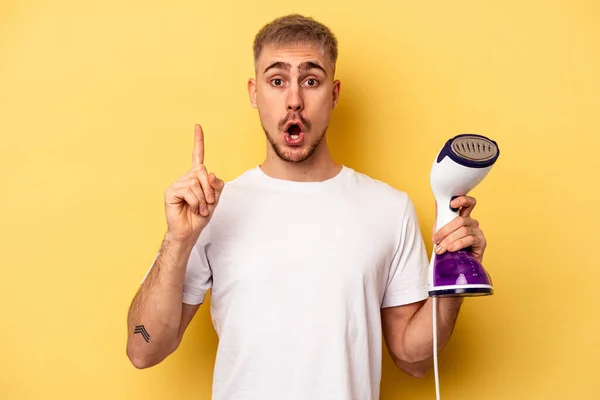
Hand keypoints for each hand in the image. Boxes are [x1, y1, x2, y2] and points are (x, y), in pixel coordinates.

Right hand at [164, 124, 223, 242]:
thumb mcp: (214, 200)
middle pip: (202, 171)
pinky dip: (195, 203)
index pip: (197, 156)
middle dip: (209, 189)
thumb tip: (210, 173)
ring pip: (197, 183)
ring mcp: (177, 183)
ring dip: (203, 200)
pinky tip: (191, 208)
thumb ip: (216, 186)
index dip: (198, 141)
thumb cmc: (200, 216)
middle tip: (207, 204)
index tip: (197, 126)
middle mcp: (186, 177)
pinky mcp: (171, 191)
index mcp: (196, 177)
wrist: (189, 231)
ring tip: (198, 209)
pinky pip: (189, 191)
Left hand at [431, 195, 486, 261]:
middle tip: (435, 241)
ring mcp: (478, 232)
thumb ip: (441, 219)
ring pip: (463, 230)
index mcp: (464, 218)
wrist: (460, 266)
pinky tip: (451, 249)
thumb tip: (437, 202)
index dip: (462, 200)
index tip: (451, 204)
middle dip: (445, 231)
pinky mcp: (482, 242)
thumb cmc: (451, 248)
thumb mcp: (442, 233)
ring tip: (440, 249)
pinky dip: (458, 244)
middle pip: (460, 220)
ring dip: (449, 240)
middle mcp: (472, 223)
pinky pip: (469, 240)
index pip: (468, 203)